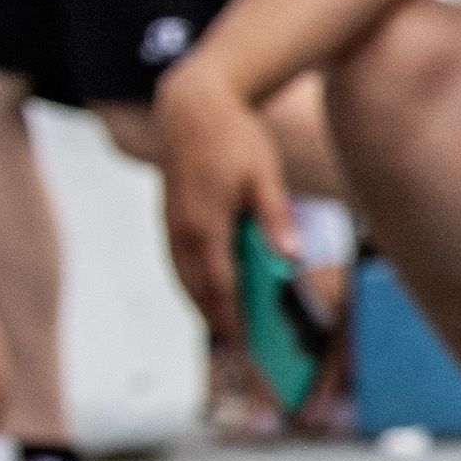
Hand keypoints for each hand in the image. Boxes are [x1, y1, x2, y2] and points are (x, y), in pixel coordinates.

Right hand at [148, 61, 296, 345]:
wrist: (190, 107)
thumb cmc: (234, 138)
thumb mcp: (265, 176)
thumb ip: (276, 220)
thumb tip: (291, 259)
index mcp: (207, 226)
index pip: (223, 289)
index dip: (236, 322)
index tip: (250, 350)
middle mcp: (182, 233)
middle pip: (200, 293)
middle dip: (220, 324)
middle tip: (243, 352)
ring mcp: (171, 227)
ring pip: (186, 281)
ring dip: (205, 307)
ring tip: (231, 331)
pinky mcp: (169, 220)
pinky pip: (181, 264)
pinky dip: (196, 285)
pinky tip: (215, 294)